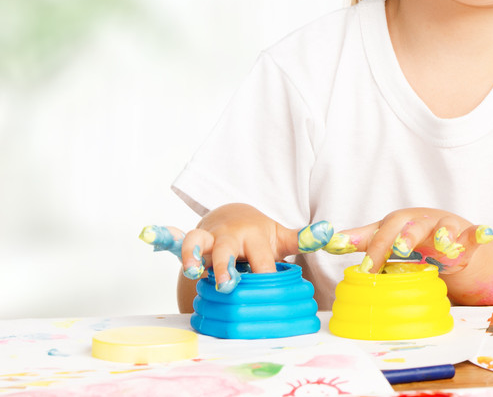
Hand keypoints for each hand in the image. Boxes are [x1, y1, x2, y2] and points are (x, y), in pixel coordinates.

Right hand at [146, 207, 334, 292]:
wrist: (233, 215)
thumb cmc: (259, 235)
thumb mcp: (283, 236)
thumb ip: (306, 238)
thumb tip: (334, 233)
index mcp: (255, 236)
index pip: (261, 260)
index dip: (263, 275)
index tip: (266, 288)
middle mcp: (229, 236)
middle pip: (226, 251)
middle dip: (226, 267)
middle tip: (227, 283)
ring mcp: (208, 238)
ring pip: (196, 242)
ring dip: (191, 255)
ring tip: (189, 269)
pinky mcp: (190, 239)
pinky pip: (171, 237)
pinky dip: (159, 235)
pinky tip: (147, 234)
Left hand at [323, 208, 492, 274]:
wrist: (451, 239)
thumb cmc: (413, 239)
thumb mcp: (387, 237)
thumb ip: (361, 239)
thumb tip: (327, 242)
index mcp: (399, 223)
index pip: (383, 231)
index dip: (374, 247)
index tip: (365, 269)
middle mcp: (422, 222)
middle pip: (411, 225)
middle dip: (405, 238)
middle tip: (399, 251)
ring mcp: (447, 228)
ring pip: (445, 228)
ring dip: (444, 235)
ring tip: (444, 246)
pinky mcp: (469, 237)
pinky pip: (476, 233)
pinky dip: (481, 233)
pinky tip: (485, 233)